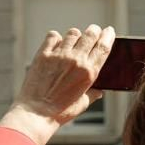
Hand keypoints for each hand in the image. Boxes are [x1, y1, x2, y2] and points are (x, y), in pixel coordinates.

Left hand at [0, 25, 115, 144]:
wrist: (36, 113)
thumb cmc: (60, 112)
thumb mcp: (82, 103)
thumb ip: (92, 94)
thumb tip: (99, 91)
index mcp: (89, 72)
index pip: (104, 46)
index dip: (108, 36)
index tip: (109, 31)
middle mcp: (76, 60)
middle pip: (90, 34)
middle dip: (94, 31)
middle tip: (93, 32)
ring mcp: (59, 55)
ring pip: (73, 33)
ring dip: (76, 35)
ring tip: (73, 41)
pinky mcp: (43, 54)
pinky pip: (53, 36)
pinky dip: (56, 38)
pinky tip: (56, 44)